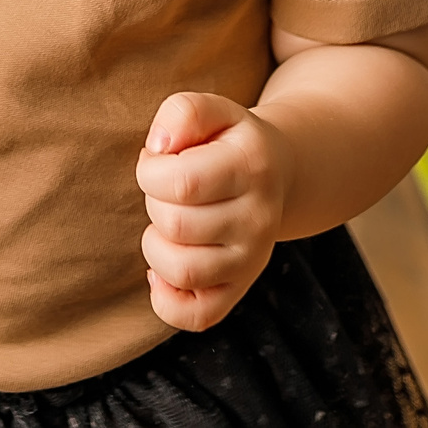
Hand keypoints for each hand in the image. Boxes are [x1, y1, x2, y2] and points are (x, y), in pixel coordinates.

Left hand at [135, 90, 288, 332]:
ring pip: (181, 271)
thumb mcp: (211, 111)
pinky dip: (165, 299)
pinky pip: (195, 317)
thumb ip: (182, 112)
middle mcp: (259, 219)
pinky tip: (163, 266)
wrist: (277, 172)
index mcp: (252, 167)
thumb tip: (159, 148)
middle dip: (154, 202)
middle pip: (175, 225)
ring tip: (169, 222)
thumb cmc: (227, 140)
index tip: (158, 161)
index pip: (180, 183)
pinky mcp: (239, 289)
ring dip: (156, 244)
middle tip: (168, 189)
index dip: (150, 171)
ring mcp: (252, 260)